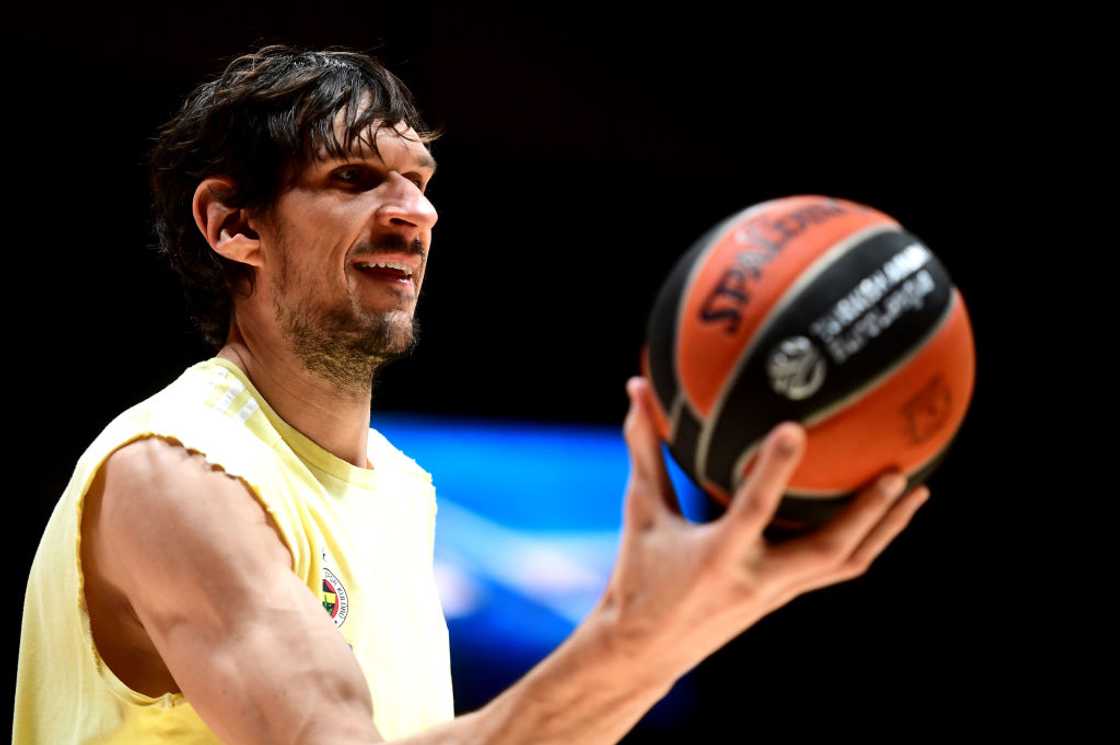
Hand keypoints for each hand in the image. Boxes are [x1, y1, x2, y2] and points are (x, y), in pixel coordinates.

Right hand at [594, 376, 930, 682]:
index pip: (753, 510)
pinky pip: (836, 566)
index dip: (776, 470)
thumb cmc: (638, 577)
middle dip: (869, 513)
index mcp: (718, 556)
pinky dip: (864, 538)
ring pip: (846, 563)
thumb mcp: (640, 512)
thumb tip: (636, 388)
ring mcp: (777, 594)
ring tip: (916, 490)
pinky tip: (882, 511)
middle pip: (830, 551)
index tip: (797, 428)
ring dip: (884, 528)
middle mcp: (758, 579)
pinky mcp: (784, 597)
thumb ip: (644, 451)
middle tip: (899, 471)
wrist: (646, 651)